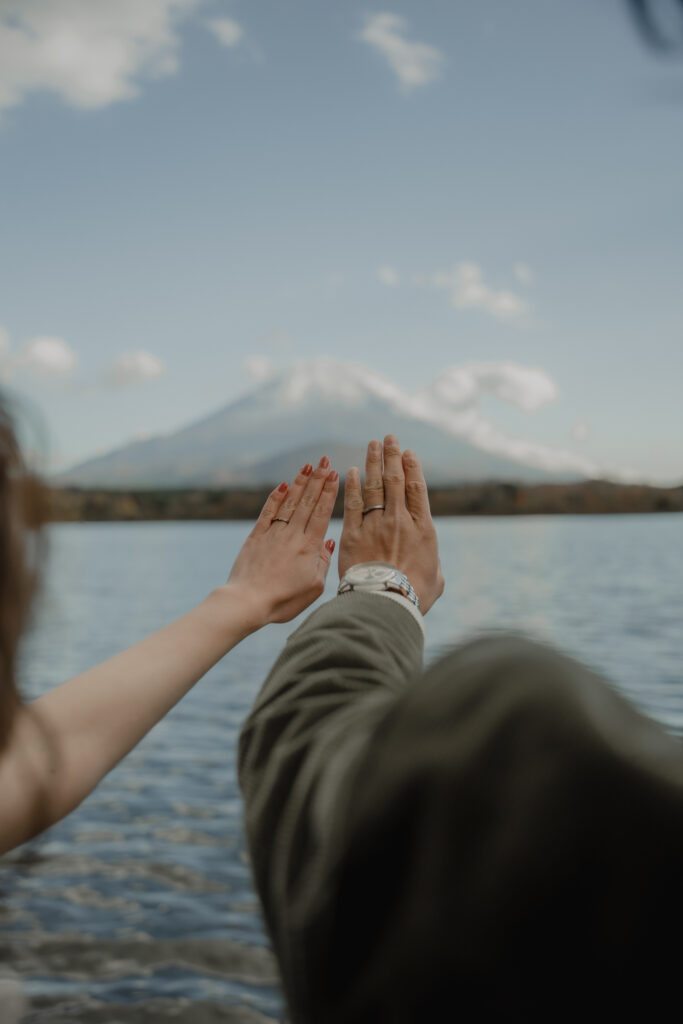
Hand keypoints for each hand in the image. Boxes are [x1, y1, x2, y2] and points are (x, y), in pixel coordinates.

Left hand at [225, 458, 338, 626]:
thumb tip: (330, 541)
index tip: (335, 474)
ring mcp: (273, 534)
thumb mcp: (313, 587)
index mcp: (309, 547)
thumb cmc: (283, 600)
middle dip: (318, 480)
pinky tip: (283, 485)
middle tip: (325, 461)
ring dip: (300, 483)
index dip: (329, 492)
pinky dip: (276, 497)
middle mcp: (292, 535)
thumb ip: (323, 562)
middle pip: (308, 502)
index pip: (322, 513)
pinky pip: (268, 512)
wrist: (248, 601)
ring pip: (290, 502)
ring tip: (308, 466)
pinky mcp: (256, 537)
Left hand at [339, 435, 443, 612]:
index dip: (412, 468)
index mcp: (422, 529)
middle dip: (392, 456)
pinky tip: (351, 472)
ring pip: (374, 486)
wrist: (383, 603)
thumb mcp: (436, 580)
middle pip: (395, 481)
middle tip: (388, 438)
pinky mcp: (353, 534)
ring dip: (373, 463)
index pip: (417, 489)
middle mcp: (399, 520)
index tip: (408, 453)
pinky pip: (352, 504)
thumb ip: (433, 565)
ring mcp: (375, 525)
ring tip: (372, 445)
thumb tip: (431, 563)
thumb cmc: (413, 596)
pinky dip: (352, 486)